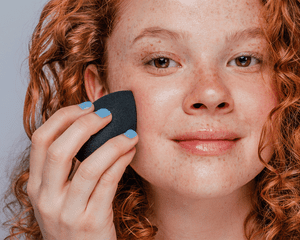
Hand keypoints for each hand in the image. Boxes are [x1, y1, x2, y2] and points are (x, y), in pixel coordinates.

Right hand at [27, 103, 137, 239]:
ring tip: (130, 133)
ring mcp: (67, 212)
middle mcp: (46, 198)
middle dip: (85, 124)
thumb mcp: (61, 194)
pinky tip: (130, 151)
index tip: (86, 107)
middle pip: (60, 149)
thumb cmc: (76, 219)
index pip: (40, 140)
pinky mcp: (91, 222)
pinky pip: (108, 182)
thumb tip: (91, 126)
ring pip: (89, 166)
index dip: (64, 117)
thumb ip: (67, 166)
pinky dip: (121, 160)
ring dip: (113, 143)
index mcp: (37, 185)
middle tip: (106, 114)